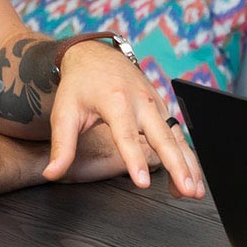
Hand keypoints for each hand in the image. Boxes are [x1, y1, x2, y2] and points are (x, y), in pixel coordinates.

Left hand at [39, 41, 205, 198]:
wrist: (95, 56)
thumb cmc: (79, 85)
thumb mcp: (64, 112)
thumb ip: (62, 146)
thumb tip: (52, 174)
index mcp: (116, 101)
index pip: (127, 135)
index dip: (135, 160)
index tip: (144, 182)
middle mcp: (141, 101)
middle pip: (163, 137)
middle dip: (177, 165)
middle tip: (188, 189)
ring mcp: (155, 104)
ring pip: (176, 137)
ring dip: (188, 164)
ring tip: (195, 191)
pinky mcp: (161, 108)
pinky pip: (177, 134)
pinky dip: (185, 156)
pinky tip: (189, 178)